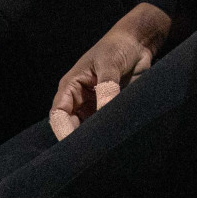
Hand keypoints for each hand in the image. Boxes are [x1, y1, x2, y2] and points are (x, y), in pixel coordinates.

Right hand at [49, 3, 170, 140]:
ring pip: (88, 130)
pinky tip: (115, 142)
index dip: (62, 130)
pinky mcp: (110, 110)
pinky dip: (108, 134)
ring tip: (103, 151)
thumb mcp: (109, 63)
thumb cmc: (117, 46)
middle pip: (71, 127)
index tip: (74, 144)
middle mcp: (80, 100)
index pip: (58, 114)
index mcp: (71, 87)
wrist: (138, 42)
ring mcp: (95, 107)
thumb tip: (105, 110)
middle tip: (91, 154)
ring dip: (94, 139)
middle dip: (78, 140)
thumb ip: (107, 86)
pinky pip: (105, 127)